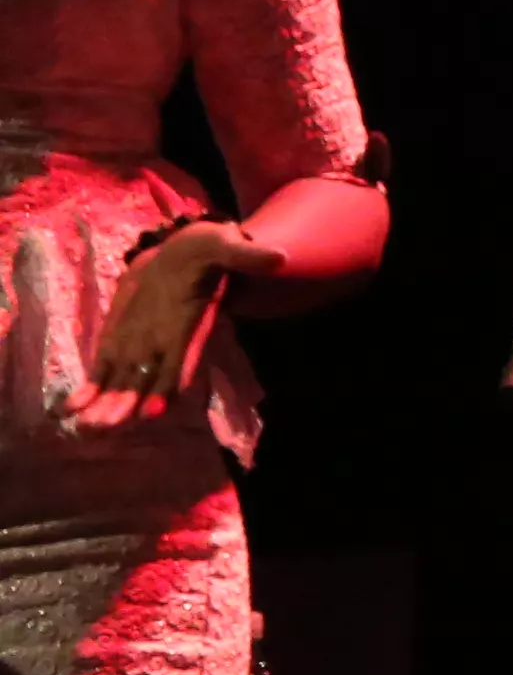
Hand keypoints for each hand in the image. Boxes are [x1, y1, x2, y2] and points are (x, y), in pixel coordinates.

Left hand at [72, 222, 259, 425]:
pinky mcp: (118, 341)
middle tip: (104, 427)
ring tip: (84, 427)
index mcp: (190, 326)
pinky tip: (71, 409)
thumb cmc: (210, 250)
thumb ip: (249, 256)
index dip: (169, 385)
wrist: (185, 254)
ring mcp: (140, 346)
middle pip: (146, 382)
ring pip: (122, 384)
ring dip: (105, 407)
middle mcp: (165, 344)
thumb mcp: (229, 247)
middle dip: (126, 406)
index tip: (155, 411)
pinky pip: (104, 370)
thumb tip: (280, 258)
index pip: (182, 361)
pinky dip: (90, 389)